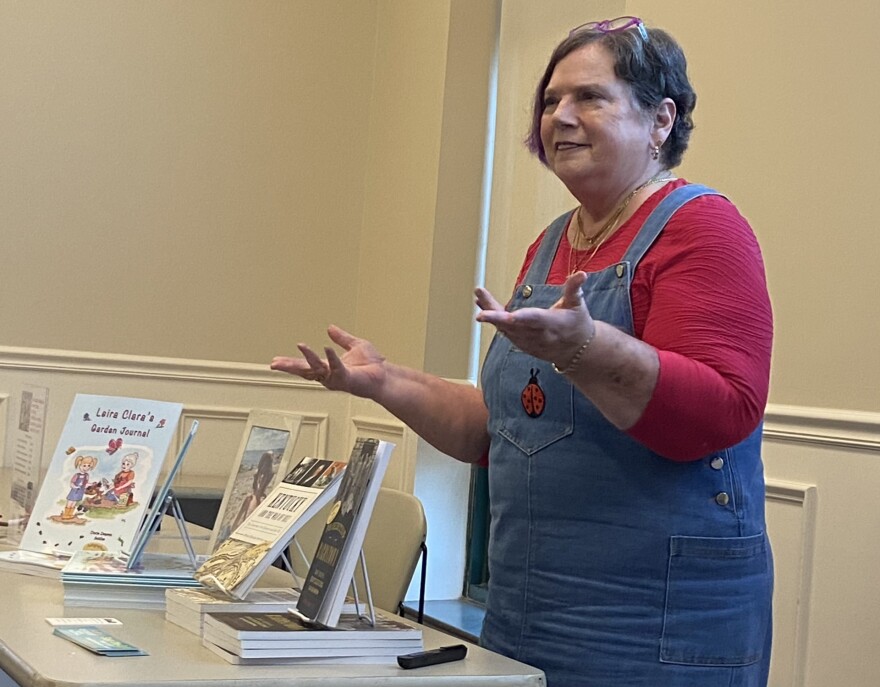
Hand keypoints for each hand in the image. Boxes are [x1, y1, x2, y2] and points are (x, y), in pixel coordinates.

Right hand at [270, 325, 386, 398]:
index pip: (306, 365)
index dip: (291, 363)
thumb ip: (341, 338)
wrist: (385, 376)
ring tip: (301, 346)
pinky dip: (332, 358)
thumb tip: (330, 328)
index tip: (275, 361)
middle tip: (275, 364)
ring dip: (309, 357)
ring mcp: (337, 378)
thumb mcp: (354, 346)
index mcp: (329, 367)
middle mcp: (330, 375)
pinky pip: (337, 368)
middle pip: (305, 371)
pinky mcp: (348, 379)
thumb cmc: (372, 366)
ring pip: (318, 369)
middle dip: (290, 367)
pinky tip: (326, 348)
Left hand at [474, 271, 595, 368]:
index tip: (508, 315)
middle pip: (513, 325)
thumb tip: (582, 274)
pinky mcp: (521, 344)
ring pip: (505, 328)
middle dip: (494, 314)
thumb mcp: (578, 305)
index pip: (534, 320)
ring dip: (490, 312)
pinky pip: (504, 331)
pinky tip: (482, 305)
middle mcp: (537, 335)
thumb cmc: (577, 324)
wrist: (576, 352)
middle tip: (480, 301)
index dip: (521, 318)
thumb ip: (574, 289)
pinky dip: (493, 318)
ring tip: (479, 294)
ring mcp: (527, 341)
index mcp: (552, 324)